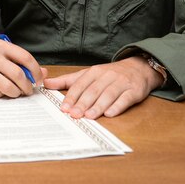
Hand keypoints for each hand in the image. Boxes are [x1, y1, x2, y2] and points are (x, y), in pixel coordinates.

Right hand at [0, 37, 44, 97]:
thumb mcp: (6, 54)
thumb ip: (25, 63)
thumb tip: (44, 74)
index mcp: (1, 46)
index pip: (25, 58)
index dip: (36, 71)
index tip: (38, 80)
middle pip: (17, 75)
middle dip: (27, 86)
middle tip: (29, 90)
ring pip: (8, 87)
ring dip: (16, 93)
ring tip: (16, 92)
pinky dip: (2, 94)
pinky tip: (0, 90)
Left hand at [42, 56, 163, 118]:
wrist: (137, 68)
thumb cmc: (109, 74)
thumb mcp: (87, 74)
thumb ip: (67, 80)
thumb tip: (46, 83)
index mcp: (94, 72)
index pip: (80, 84)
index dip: (72, 97)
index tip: (64, 108)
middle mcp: (107, 76)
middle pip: (93, 90)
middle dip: (83, 103)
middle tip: (74, 115)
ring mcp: (121, 83)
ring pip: (108, 94)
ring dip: (98, 106)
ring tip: (89, 116)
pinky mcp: (134, 90)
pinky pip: (125, 98)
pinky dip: (117, 106)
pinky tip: (110, 114)